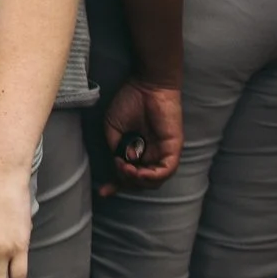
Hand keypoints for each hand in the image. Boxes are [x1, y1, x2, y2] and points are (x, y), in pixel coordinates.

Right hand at [96, 79, 182, 195]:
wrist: (146, 85)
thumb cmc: (129, 102)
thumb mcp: (113, 129)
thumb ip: (116, 148)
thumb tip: (121, 164)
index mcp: (137, 150)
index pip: (130, 175)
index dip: (117, 185)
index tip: (103, 192)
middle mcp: (151, 155)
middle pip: (142, 182)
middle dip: (127, 181)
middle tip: (119, 168)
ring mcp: (163, 153)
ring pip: (155, 180)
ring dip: (139, 180)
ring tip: (128, 169)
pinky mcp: (173, 148)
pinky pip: (167, 170)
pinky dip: (153, 175)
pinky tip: (140, 172)